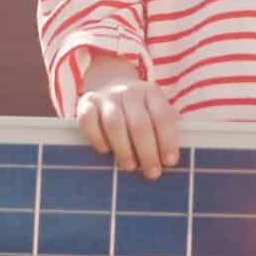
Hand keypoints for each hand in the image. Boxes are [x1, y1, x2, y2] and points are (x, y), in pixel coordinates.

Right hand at [76, 55, 178, 179]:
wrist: (110, 82)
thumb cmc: (138, 108)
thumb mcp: (155, 110)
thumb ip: (163, 129)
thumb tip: (169, 161)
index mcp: (151, 93)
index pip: (163, 117)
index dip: (167, 141)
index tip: (170, 162)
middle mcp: (129, 92)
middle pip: (139, 124)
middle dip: (147, 152)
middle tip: (152, 173)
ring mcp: (106, 96)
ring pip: (114, 125)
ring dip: (124, 150)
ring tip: (130, 167)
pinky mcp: (86, 102)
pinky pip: (88, 122)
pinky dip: (97, 139)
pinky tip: (105, 151)